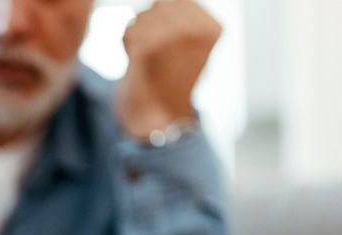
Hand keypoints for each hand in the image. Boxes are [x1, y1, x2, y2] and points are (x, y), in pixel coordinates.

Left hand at [114, 0, 221, 139]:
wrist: (159, 116)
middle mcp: (196, 31)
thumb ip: (180, 15)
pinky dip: (128, 44)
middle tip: (156, 54)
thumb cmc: (172, 77)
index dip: (165, 19)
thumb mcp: (189, 42)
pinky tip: (139, 62)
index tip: (170, 46)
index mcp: (213, 28)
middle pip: (160, 4)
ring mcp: (173, 38)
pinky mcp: (147, 47)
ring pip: (143, 15)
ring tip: (150, 59)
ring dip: (138, 34)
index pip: (177, 0)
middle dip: (151, 24)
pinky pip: (130, 30)